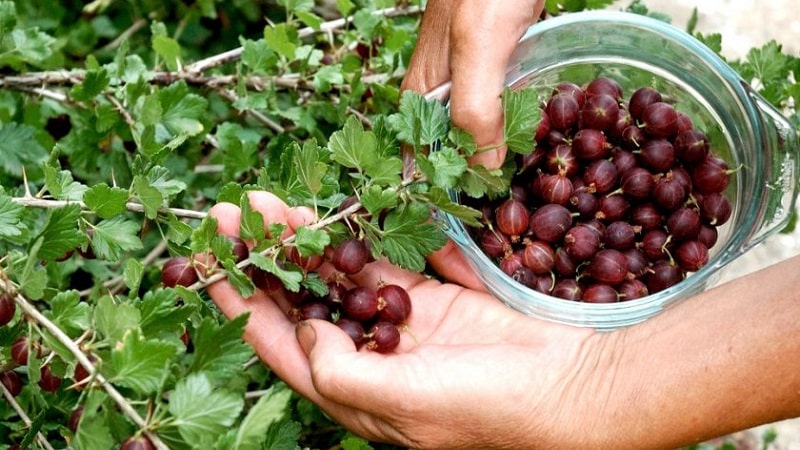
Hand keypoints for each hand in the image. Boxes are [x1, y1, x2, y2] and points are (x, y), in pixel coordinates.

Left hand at [205, 191, 607, 448]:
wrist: (571, 384)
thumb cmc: (490, 409)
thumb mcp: (407, 404)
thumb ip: (344, 374)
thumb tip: (304, 330)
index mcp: (353, 393)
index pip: (279, 346)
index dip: (243, 305)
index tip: (211, 266)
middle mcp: (368, 359)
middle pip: (301, 303)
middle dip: (266, 261)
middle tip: (233, 217)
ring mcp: (400, 326)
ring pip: (336, 277)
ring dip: (304, 243)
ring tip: (271, 205)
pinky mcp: (431, 299)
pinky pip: (383, 261)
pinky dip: (355, 239)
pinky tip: (328, 216)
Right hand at [399, 0, 543, 287]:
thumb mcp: (477, 45)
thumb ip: (473, 110)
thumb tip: (482, 179)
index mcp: (416, 104)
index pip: (410, 183)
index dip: (429, 230)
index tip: (459, 271)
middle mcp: (438, 109)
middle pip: (441, 181)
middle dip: (462, 227)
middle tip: (496, 270)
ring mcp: (469, 100)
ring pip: (472, 165)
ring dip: (490, 202)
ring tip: (519, 244)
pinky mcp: (499, 88)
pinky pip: (500, 140)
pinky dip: (514, 165)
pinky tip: (535, 185)